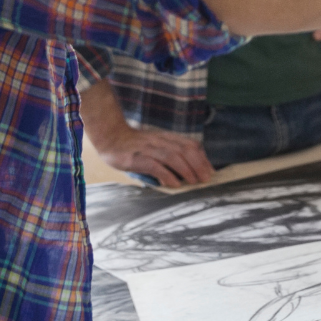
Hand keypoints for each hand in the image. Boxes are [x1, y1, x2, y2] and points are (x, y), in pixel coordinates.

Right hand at [92, 122, 213, 188]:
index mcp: (167, 138)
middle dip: (198, 164)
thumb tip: (185, 171)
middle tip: (206, 178)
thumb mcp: (155, 144)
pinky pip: (155, 166)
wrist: (111, 136)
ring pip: (173, 156)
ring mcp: (149, 149)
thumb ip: (169, 152)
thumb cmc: (134, 144)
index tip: (210, 170)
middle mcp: (161, 141)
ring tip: (194, 181)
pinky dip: (167, 174)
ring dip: (186, 169)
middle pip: (185, 150)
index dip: (202, 157)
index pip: (190, 144)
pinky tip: (174, 184)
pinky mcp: (137, 158)